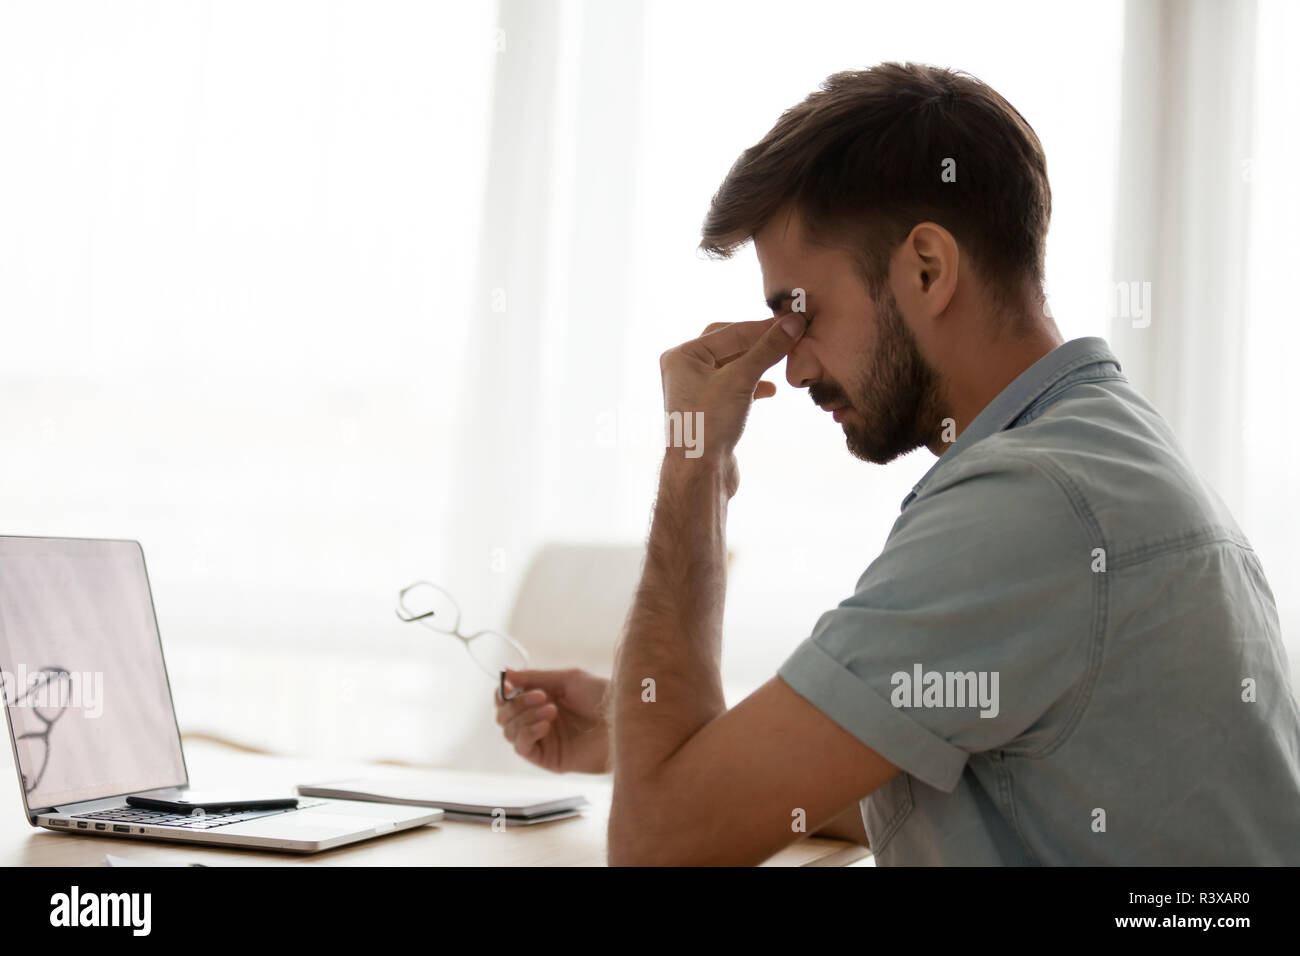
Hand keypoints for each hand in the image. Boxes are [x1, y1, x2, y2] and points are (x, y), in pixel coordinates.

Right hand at [494, 668, 610, 773]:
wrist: (622, 719)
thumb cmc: (600, 696)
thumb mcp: (566, 679)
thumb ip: (534, 677)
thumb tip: (505, 673)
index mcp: (540, 701)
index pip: (507, 699)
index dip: (504, 692)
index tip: (509, 685)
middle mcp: (537, 720)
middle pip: (504, 716)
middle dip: (517, 703)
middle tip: (542, 696)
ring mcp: (542, 741)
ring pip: (509, 731)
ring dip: (525, 716)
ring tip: (552, 710)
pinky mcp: (547, 759)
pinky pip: (522, 748)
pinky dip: (527, 732)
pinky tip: (545, 725)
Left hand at [658, 314, 805, 478]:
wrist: (700, 473)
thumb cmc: (709, 423)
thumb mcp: (741, 380)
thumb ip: (767, 350)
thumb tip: (793, 323)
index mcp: (683, 356)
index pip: (730, 331)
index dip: (764, 327)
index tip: (793, 322)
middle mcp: (685, 370)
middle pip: (729, 344)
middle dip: (759, 342)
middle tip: (788, 337)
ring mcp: (696, 390)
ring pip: (734, 366)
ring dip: (758, 363)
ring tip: (784, 361)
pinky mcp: (710, 409)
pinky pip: (735, 387)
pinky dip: (754, 385)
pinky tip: (772, 390)